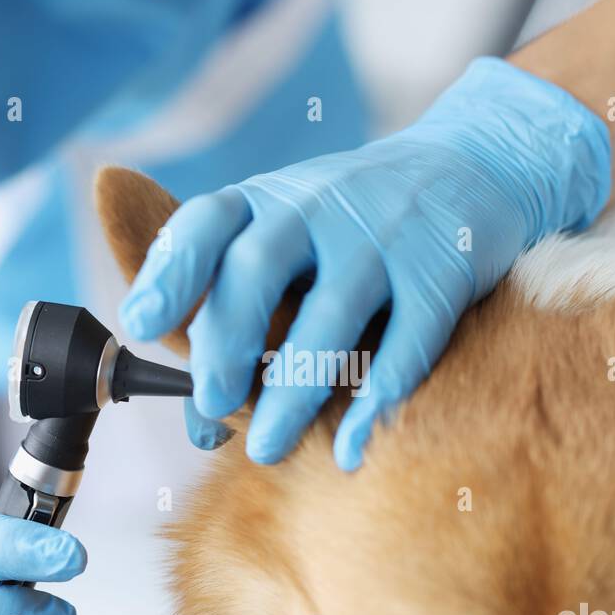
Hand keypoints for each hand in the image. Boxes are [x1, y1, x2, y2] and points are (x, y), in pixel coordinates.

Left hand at [121, 57, 610, 469]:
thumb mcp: (293, 240)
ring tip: (268, 448)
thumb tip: (201, 424)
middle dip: (225, 340)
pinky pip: (409, 342)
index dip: (169, 272)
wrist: (474, 165)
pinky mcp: (444, 270)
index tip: (140, 323)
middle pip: (257, 268)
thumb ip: (244, 315)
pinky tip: (349, 449)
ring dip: (294, 389)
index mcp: (267, 199)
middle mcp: (320, 206)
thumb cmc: (356, 228)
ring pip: (332, 316)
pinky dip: (376, 402)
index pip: (205, 223)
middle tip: (213, 401)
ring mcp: (385, 235)